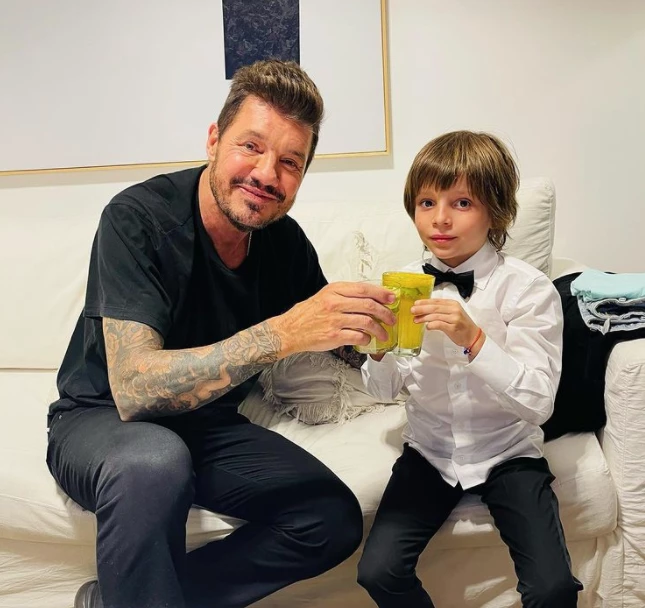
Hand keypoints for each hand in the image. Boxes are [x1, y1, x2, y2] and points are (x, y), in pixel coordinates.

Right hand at [270, 281, 396, 355]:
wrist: (289, 330)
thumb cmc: (307, 314)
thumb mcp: (325, 296)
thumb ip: (344, 295)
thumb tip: (369, 299)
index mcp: (334, 290)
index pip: (364, 289)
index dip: (381, 293)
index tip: (391, 298)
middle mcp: (334, 303)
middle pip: (369, 305)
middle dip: (385, 313)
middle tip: (391, 319)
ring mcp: (334, 320)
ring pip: (367, 322)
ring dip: (379, 329)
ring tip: (383, 334)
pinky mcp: (333, 336)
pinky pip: (358, 336)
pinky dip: (366, 339)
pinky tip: (367, 340)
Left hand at [410, 298, 479, 349]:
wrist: (473, 336)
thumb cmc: (461, 325)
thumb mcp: (453, 313)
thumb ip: (441, 310)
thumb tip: (424, 309)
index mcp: (452, 304)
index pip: (436, 301)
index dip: (425, 302)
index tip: (416, 303)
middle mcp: (454, 309)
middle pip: (434, 308)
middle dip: (422, 309)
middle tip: (412, 310)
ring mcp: (454, 318)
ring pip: (435, 316)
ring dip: (424, 318)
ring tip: (416, 320)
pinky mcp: (454, 327)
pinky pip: (439, 324)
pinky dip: (432, 325)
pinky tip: (427, 327)